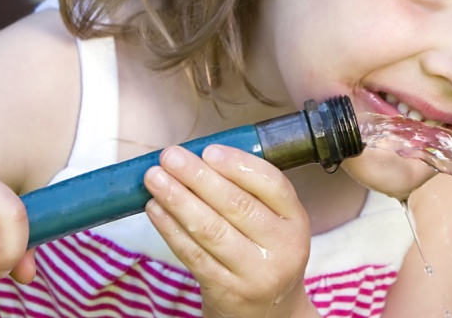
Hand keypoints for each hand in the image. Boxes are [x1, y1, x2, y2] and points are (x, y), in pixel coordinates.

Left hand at [144, 145, 312, 317]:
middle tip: (171, 156)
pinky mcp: (226, 291)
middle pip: (237, 205)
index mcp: (296, 222)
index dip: (239, 165)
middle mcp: (282, 248)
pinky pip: (193, 254)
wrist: (269, 314)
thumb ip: (252, 194)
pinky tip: (156, 209)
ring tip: (155, 178)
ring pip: (210, 229)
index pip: (273, 185)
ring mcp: (254, 273)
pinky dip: (170, 229)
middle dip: (198, 177)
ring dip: (178, 199)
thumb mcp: (276, 226)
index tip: (209, 150)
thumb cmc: (265, 256)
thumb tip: (202, 157)